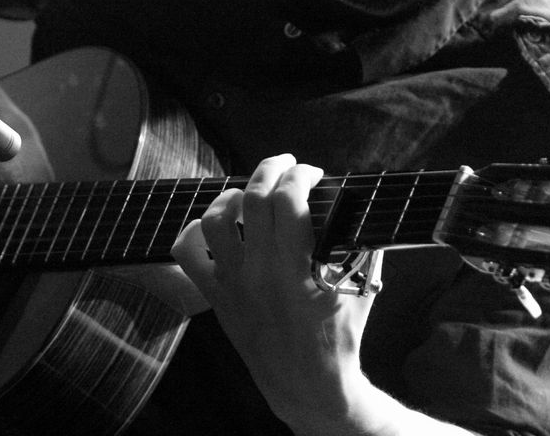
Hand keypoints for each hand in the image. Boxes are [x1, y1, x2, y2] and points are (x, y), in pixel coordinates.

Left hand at [171, 154, 375, 431]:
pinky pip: (188, 254)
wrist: (307, 385)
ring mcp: (232, 284)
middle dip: (271, 169)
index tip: (313, 173)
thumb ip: (362, 244)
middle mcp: (259, 272)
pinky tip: (216, 224)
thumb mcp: (362, 288)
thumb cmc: (339, 337)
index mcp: (296, 269)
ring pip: (215, 220)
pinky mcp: (217, 297)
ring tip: (250, 193)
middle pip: (253, 198)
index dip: (301, 175)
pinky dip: (195, 231)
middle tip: (286, 165)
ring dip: (233, 195)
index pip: (289, 200)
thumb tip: (359, 205)